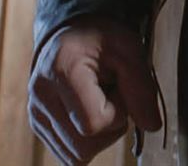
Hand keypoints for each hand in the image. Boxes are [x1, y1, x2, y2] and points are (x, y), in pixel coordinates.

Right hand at [28, 16, 161, 164]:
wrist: (72, 33)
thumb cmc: (100, 39)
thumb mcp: (128, 50)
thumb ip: (142, 88)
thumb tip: (152, 125)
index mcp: (62, 70)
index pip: (94, 123)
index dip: (117, 113)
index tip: (119, 89)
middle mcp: (41, 95)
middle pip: (83, 147)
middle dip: (109, 128)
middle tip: (111, 97)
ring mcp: (36, 112)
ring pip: (75, 157)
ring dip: (97, 138)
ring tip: (98, 104)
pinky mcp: (37, 124)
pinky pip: (68, 155)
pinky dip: (85, 141)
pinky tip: (87, 114)